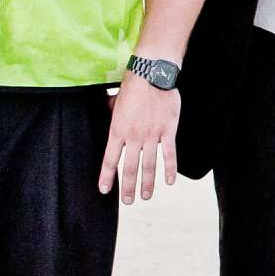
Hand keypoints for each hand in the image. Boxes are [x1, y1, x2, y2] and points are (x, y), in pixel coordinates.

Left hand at [99, 79, 180, 201]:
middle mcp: (133, 136)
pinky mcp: (168, 130)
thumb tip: (105, 109)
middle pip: (129, 168)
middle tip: (128, 202)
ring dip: (147, 183)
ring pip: (149, 165)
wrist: (152, 73)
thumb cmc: (133, 84)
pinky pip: (169, 154)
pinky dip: (169, 169)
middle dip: (127, 187)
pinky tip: (169, 182)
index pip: (109, 159)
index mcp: (117, 129)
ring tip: (146, 197)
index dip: (107, 176)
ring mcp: (151, 135)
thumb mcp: (115, 100)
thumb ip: (111, 110)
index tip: (105, 190)